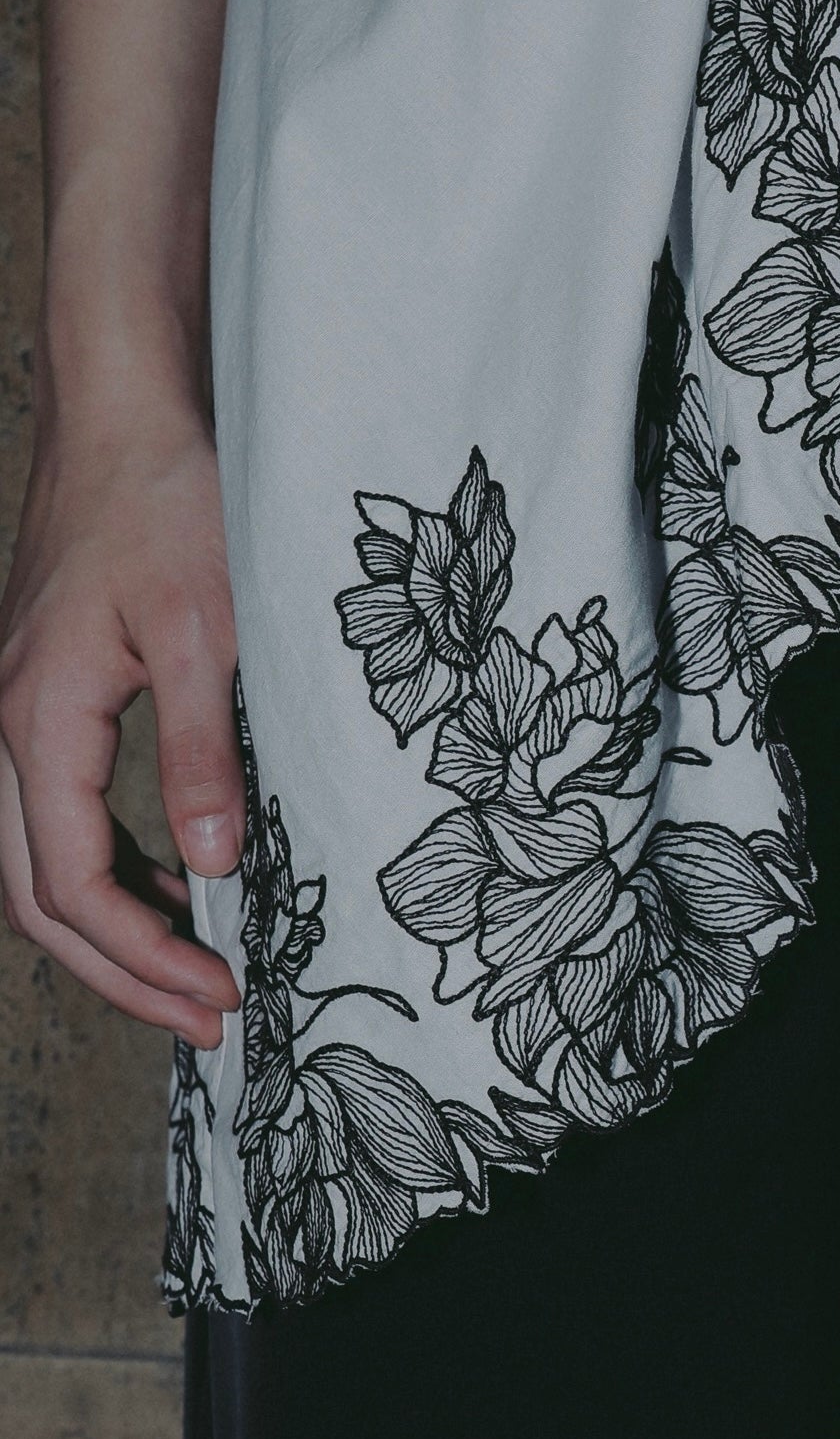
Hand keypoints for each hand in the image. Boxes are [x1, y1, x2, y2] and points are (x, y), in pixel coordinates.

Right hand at [0, 404, 243, 1048]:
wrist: (127, 419)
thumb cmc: (168, 507)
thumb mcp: (207, 633)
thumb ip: (203, 752)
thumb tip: (212, 866)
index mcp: (37, 722)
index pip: (74, 887)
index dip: (144, 958)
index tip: (220, 998)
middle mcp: (8, 729)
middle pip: (41, 896)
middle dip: (123, 971)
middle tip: (209, 1019)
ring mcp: (19, 713)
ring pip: (40, 862)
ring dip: (114, 928)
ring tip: (196, 973)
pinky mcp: (49, 697)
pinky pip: (60, 813)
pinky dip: (113, 866)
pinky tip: (175, 880)